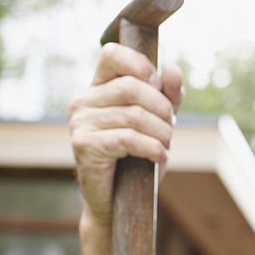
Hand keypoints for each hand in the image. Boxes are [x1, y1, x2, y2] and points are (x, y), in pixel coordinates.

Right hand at [68, 43, 183, 227]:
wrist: (118, 200)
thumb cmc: (138, 156)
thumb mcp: (158, 121)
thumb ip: (168, 95)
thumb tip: (173, 70)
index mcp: (99, 87)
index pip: (112, 54)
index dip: (140, 64)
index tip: (157, 84)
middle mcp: (84, 101)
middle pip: (133, 87)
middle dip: (162, 109)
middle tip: (170, 128)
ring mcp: (80, 123)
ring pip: (135, 115)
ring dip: (162, 133)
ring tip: (166, 145)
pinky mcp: (84, 146)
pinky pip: (128, 139)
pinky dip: (153, 148)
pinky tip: (160, 157)